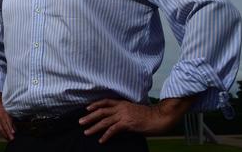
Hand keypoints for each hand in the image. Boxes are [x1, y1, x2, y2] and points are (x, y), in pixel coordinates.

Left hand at [78, 97, 195, 143]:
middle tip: (80, 122)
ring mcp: (124, 115)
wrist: (161, 117)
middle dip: (90, 116)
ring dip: (94, 127)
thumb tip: (118, 122)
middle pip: (102, 111)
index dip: (95, 104)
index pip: (106, 101)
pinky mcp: (127, 123)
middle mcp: (121, 108)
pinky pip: (113, 130)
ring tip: (86, 132)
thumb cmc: (150, 115)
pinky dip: (106, 135)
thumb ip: (125, 114)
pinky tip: (101, 140)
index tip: (86, 108)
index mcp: (123, 103)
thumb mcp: (135, 111)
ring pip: (105, 120)